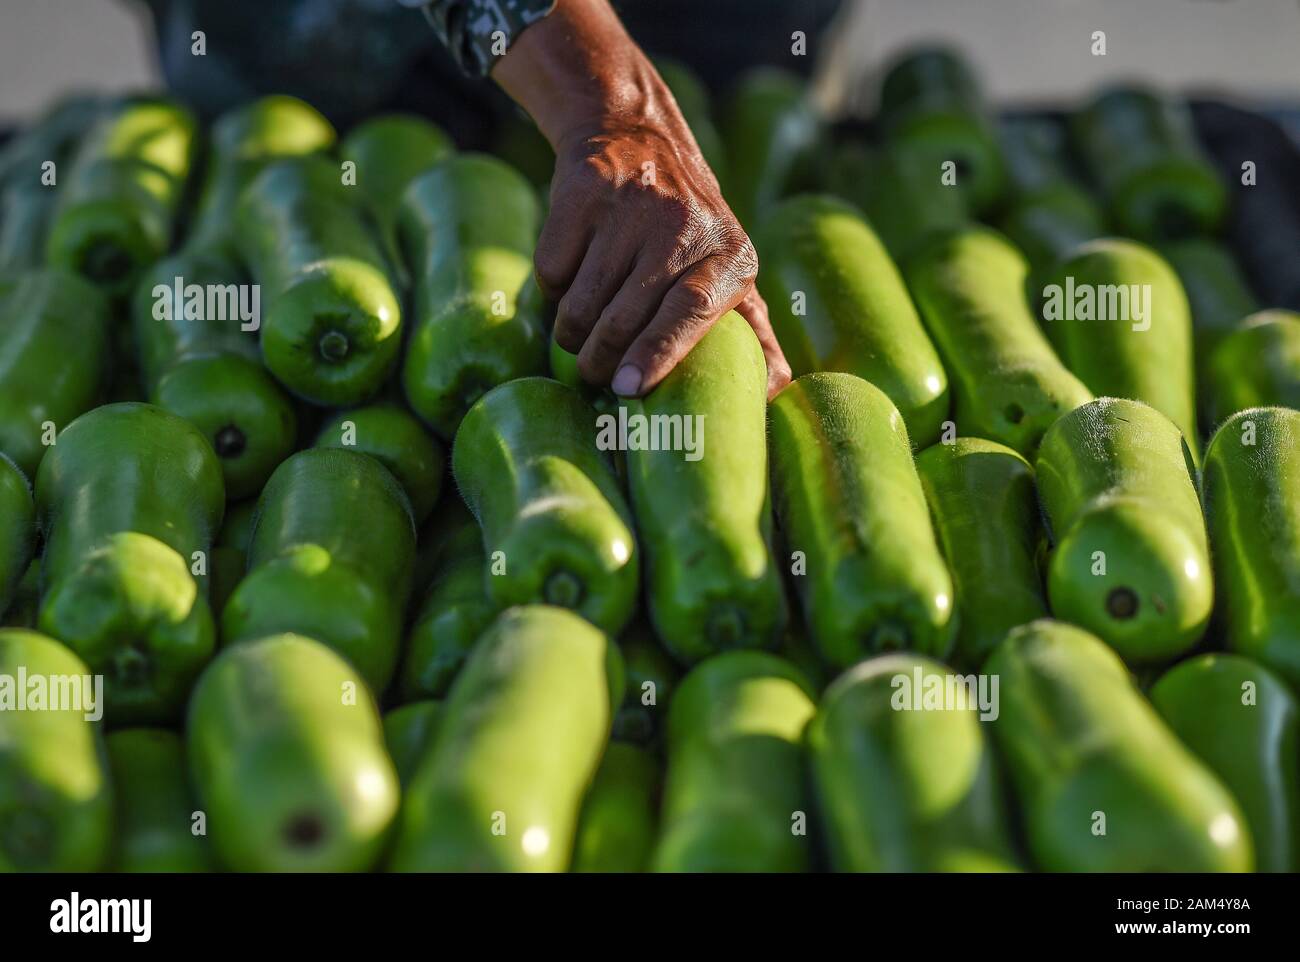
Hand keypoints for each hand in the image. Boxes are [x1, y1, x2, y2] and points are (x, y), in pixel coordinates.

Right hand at [538, 118, 790, 397]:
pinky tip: (569, 280)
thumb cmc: (690, 230)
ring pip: (582, 302)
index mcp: (731, 254)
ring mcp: (630, 206)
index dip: (656, 353)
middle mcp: (683, 225)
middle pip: (627, 317)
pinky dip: (552, 288)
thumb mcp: (731, 269)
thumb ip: (755, 333)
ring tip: (578, 336)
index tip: (628, 388)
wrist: (637, 136)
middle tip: (595, 373)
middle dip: (601, 360)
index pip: (690, 311)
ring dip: (571, 333)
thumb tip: (772, 392)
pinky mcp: (583, 192)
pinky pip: (552, 271)